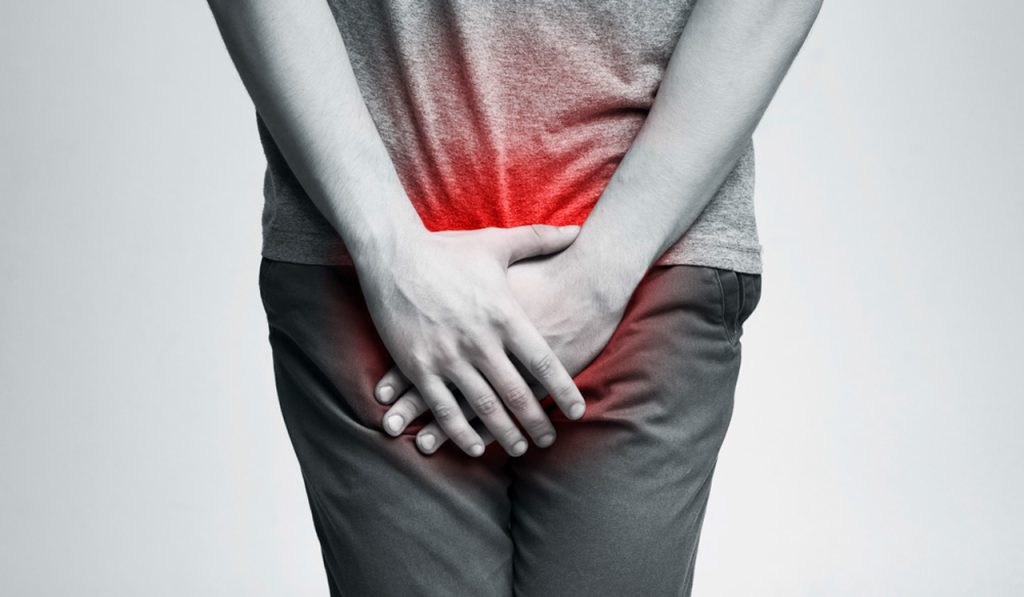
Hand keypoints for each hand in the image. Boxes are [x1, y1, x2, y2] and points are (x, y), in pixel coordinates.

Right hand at [357, 225, 587, 457]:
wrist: (392, 253)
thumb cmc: (447, 249)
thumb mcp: (497, 243)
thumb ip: (540, 240)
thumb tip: (577, 230)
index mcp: (504, 315)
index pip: (543, 362)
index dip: (563, 390)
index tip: (576, 411)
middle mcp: (480, 341)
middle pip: (518, 393)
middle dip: (536, 421)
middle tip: (549, 441)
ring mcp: (448, 357)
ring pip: (483, 407)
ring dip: (504, 433)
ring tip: (519, 448)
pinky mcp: (418, 366)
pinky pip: (443, 408)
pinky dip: (460, 431)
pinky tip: (474, 446)